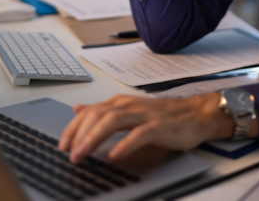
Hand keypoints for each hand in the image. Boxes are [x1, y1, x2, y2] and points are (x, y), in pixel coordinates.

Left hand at [57, 93, 234, 163]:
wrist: (196, 114)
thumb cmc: (164, 116)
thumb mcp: (128, 110)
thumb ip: (103, 110)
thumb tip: (78, 109)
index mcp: (120, 103)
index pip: (90, 112)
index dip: (73, 128)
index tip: (62, 145)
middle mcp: (129, 105)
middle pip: (97, 115)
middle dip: (79, 134)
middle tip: (68, 153)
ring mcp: (144, 115)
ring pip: (113, 122)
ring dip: (93, 138)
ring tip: (82, 154)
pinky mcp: (159, 127)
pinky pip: (139, 135)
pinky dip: (125, 145)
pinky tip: (115, 155)